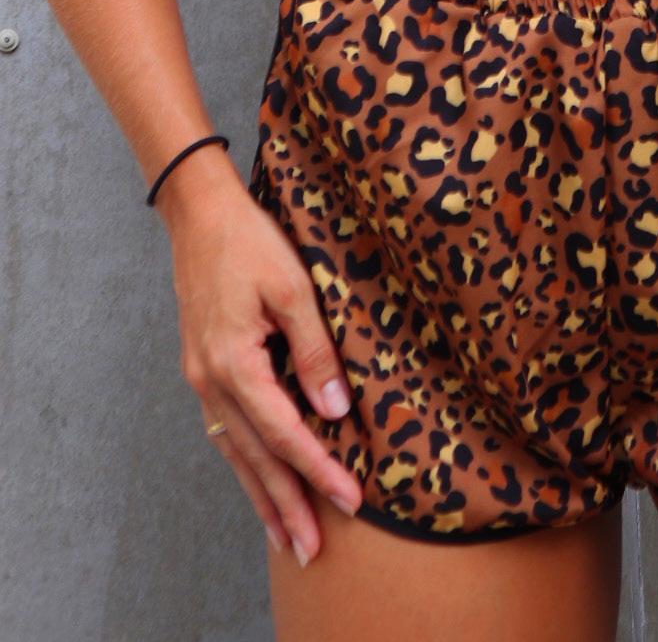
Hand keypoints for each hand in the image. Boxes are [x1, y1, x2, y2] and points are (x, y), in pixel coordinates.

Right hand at [167, 172, 363, 564]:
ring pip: (235, 451)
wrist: (200, 214)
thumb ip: (315, 351)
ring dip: (262, 495)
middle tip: (312, 550)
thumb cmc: (250, 242)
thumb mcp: (293, 289)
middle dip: (286, 505)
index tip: (352, 498)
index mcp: (234, 364)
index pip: (285, 433)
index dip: (320, 469)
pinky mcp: (202, 368)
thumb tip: (336, 409)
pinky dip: (244, 462)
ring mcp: (201, 377)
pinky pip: (225, 430)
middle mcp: (211, 381)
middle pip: (255, 458)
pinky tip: (258, 479)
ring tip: (286, 535)